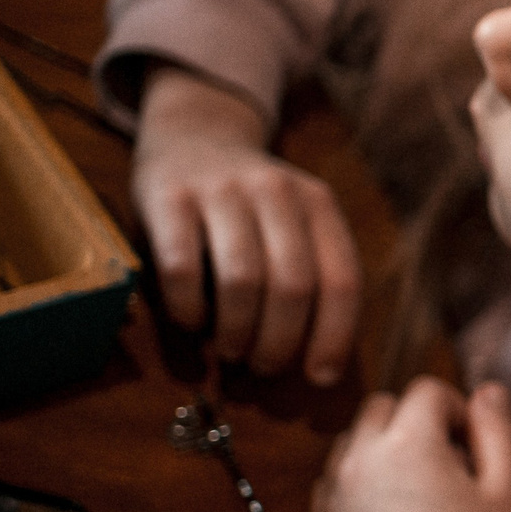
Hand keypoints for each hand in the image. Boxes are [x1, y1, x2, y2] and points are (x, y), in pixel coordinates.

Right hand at [130, 63, 361, 383]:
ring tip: (231, 350)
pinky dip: (189, 308)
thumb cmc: (252, 205)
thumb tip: (322, 367)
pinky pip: (182, 268)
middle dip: (279, 342)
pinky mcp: (169, 197)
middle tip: (263, 366)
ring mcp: (221, 191)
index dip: (334, 337)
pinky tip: (193, 322)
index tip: (319, 376)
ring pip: (242, 281)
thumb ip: (313, 275)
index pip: (342, 281)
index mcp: (319, 204)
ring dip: (237, 332)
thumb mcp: (297, 223)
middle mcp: (277, 192)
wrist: (194, 135)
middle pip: (293, 287)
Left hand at [312, 379, 510, 511]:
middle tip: (444, 465)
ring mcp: (333, 493)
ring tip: (414, 493)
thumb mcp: (507, 490)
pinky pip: (334, 484)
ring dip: (381, 450)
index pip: (426, 390)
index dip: (455, 409)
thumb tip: (488, 390)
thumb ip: (497, 430)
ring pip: (352, 443)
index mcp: (409, 441)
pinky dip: (358, 486)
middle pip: (381, 407)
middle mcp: (361, 457)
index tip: (471, 444)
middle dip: (413, 421)